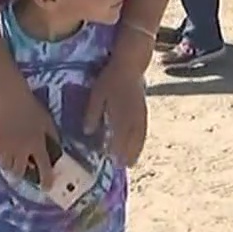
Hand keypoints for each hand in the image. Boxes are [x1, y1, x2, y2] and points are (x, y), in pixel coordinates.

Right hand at [0, 89, 58, 186]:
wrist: (10, 99)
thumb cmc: (31, 108)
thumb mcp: (48, 122)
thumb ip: (52, 137)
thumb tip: (57, 149)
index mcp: (37, 145)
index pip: (44, 168)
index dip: (46, 180)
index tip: (47, 187)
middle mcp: (22, 150)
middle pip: (20, 172)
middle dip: (23, 172)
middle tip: (24, 167)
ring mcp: (7, 147)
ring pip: (6, 166)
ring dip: (10, 165)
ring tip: (12, 159)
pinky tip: (1, 150)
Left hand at [84, 50, 149, 166]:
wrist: (131, 64)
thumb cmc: (111, 78)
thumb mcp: (97, 94)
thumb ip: (93, 114)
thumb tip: (88, 132)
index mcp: (120, 114)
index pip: (117, 138)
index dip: (114, 150)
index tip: (110, 161)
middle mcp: (132, 118)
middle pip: (131, 141)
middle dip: (127, 155)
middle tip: (123, 167)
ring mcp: (140, 115)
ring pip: (139, 137)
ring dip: (136, 151)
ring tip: (132, 162)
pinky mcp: (144, 110)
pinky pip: (144, 130)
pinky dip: (142, 141)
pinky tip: (139, 144)